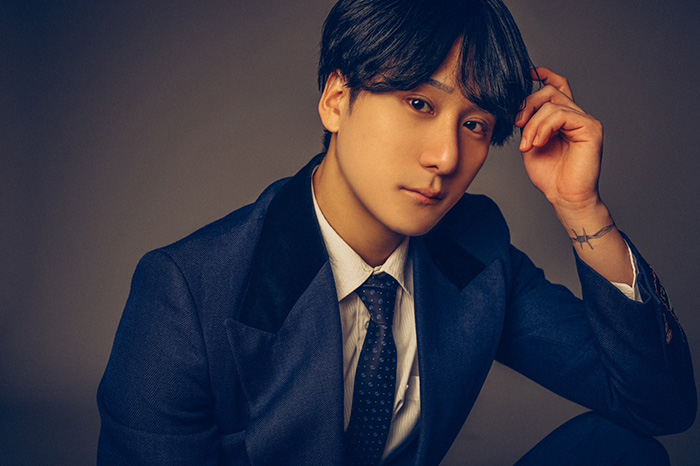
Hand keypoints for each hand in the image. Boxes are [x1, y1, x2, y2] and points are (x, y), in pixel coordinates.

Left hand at [515, 68, 603, 212]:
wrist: (565, 197)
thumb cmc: (550, 176)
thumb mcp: (530, 144)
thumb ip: (528, 124)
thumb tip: (519, 105)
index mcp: (564, 119)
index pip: (558, 87)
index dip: (543, 76)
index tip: (526, 73)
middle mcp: (577, 116)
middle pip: (551, 91)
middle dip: (528, 105)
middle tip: (517, 125)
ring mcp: (585, 121)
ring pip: (553, 103)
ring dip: (533, 124)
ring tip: (528, 145)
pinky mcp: (591, 128)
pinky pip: (561, 115)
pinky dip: (544, 127)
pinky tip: (538, 143)